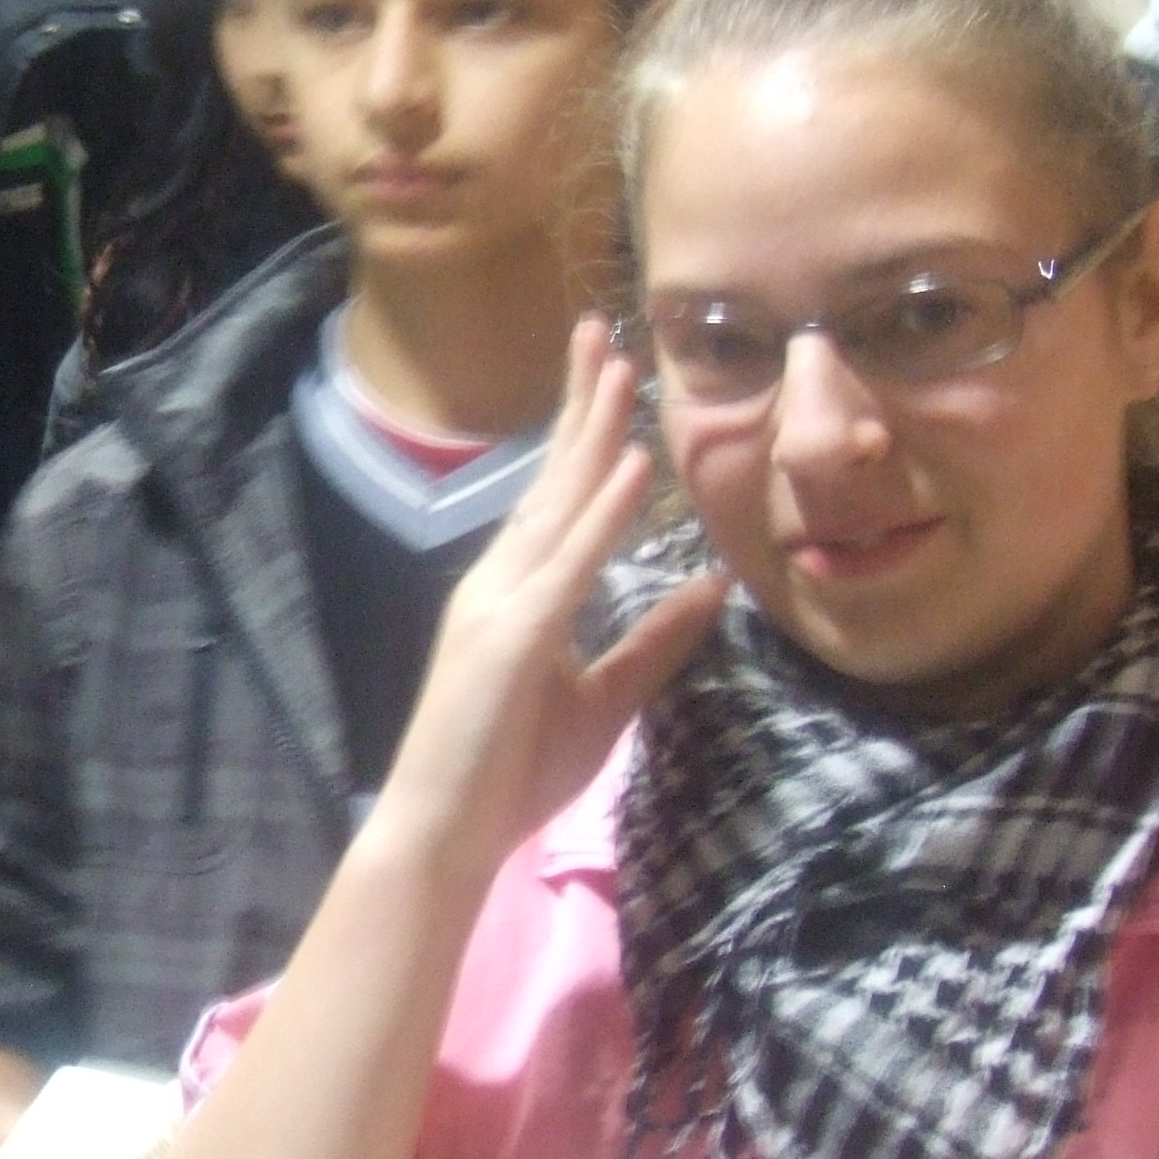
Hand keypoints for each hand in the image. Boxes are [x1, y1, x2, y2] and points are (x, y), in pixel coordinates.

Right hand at [368, 319, 726, 876]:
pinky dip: (604, 512)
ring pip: (558, 503)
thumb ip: (655, 643)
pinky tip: (632, 465)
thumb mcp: (606, 702)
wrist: (445, 830)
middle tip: (604, 329)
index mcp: (518, 592)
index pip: (557, 498)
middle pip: (553, 478)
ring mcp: (502, 602)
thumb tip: (713, 587)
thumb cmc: (511, 772)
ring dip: (594, 433)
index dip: (586, 434)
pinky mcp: (513, 635)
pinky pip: (569, 563)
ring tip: (620, 367)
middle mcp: (501, 580)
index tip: (610, 373)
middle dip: (583, 404)